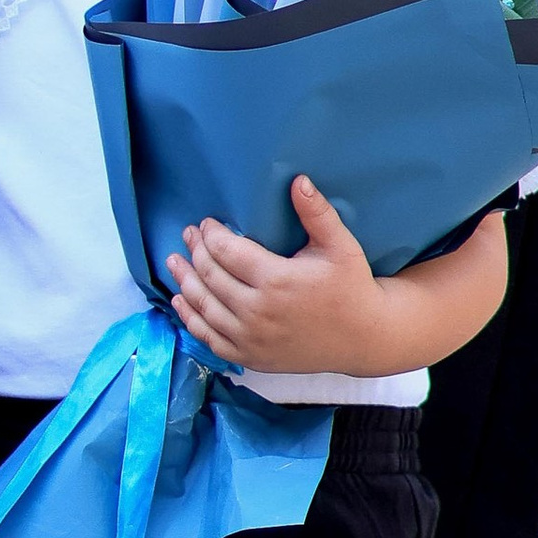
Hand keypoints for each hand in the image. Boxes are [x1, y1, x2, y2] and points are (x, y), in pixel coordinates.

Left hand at [168, 182, 506, 375]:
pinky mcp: (250, 357)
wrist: (363, 338)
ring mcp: (251, 338)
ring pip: (203, 307)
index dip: (211, 234)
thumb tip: (297, 180)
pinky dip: (190, 318)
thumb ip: (317, 213)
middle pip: (210, 276)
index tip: (206, 222)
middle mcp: (257, 312)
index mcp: (276, 281)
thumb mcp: (340, 247)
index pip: (226, 252)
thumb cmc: (351, 287)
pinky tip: (180, 301)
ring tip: (174, 261)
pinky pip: (209, 338)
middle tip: (188, 234)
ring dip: (184, 282)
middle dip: (195, 252)